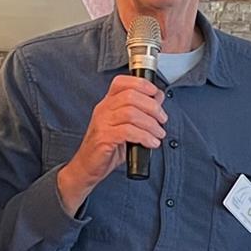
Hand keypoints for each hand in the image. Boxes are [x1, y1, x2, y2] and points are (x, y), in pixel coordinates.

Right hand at [55, 74, 166, 213]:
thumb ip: (141, 112)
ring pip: (131, 114)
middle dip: (152, 107)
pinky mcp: (104, 138)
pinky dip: (144, 136)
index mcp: (108, 103)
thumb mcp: (126, 127)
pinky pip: (127, 132)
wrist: (88, 167)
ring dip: (151, 124)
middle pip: (131, 96)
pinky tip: (151, 143)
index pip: (122, 82)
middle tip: (162, 119)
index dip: (141, 84)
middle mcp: (103, 109)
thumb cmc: (107, 148)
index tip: (155, 93)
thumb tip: (158, 98)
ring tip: (159, 134)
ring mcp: (102, 123)